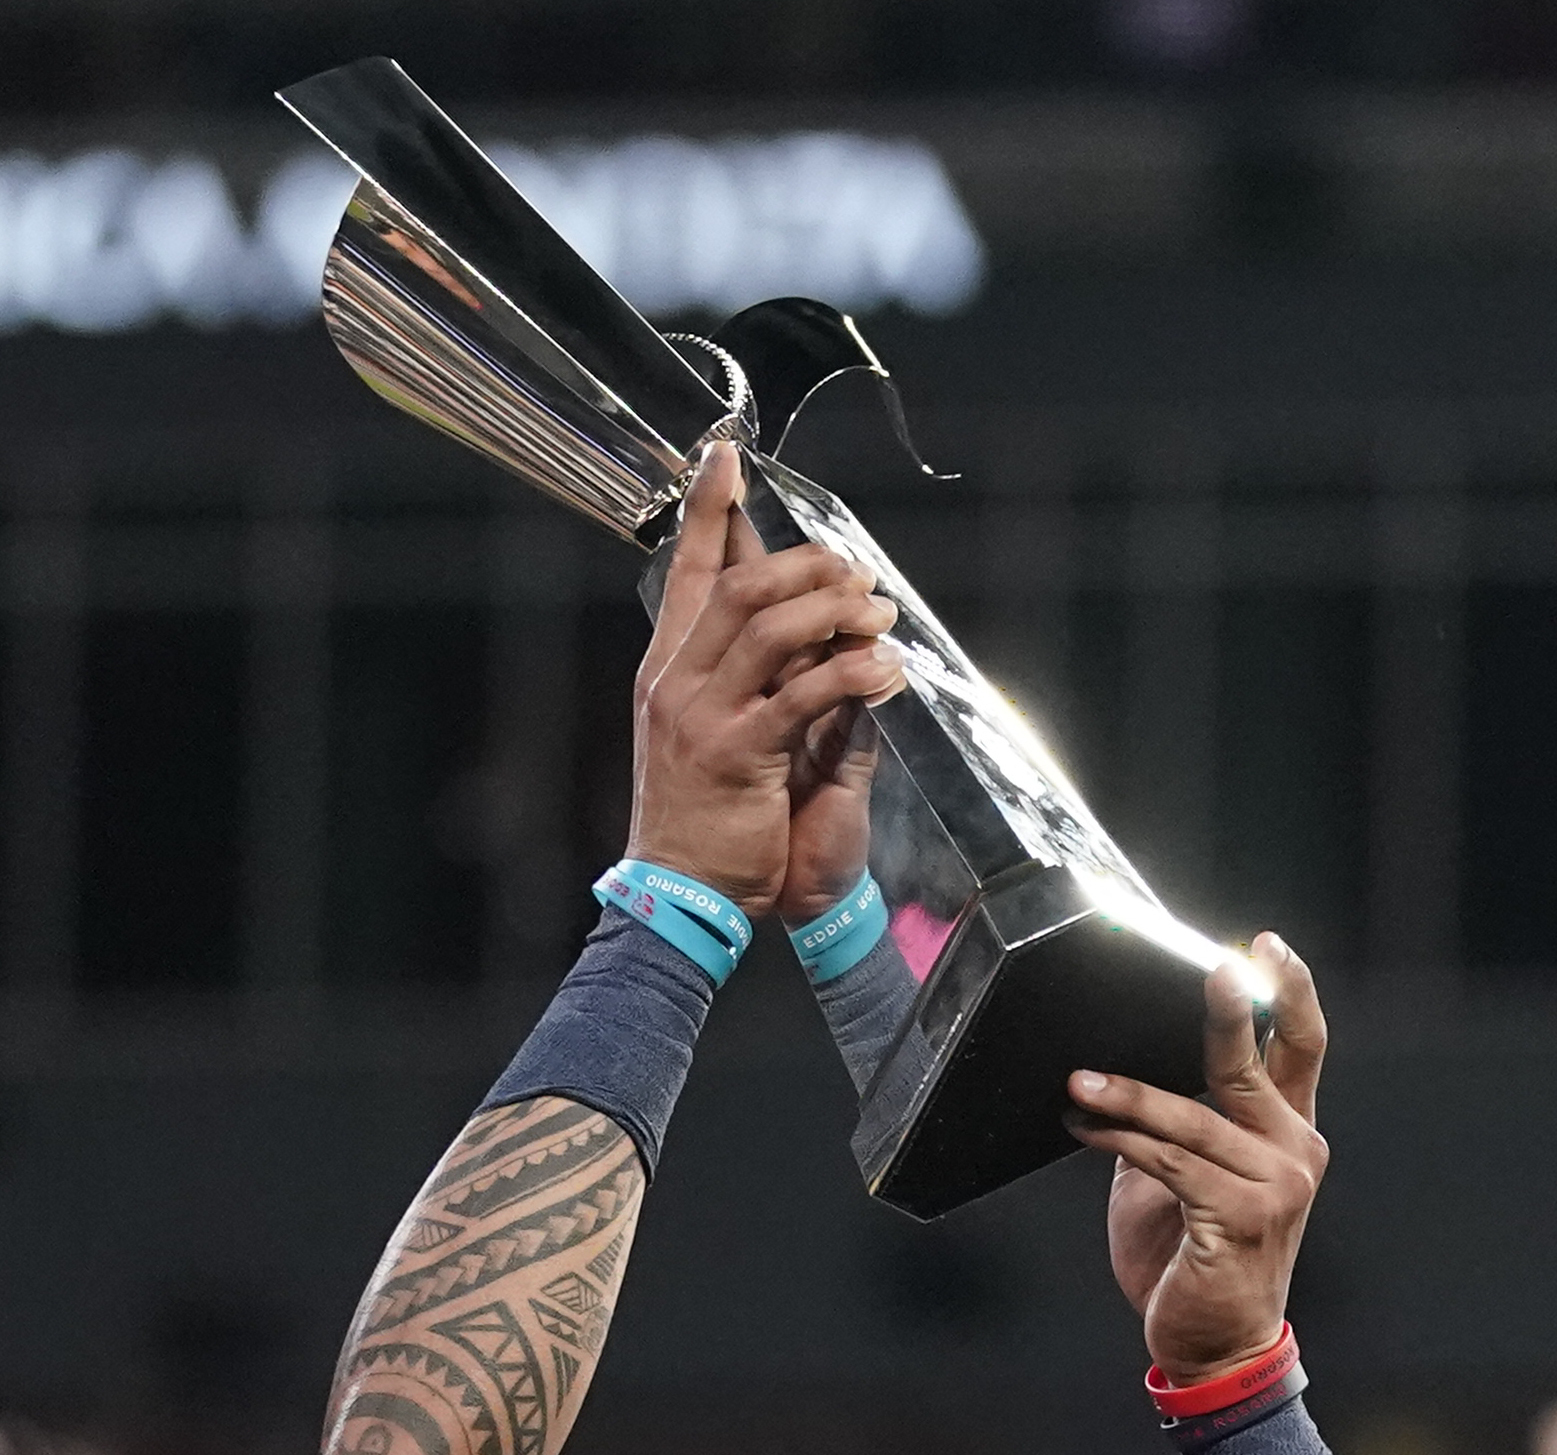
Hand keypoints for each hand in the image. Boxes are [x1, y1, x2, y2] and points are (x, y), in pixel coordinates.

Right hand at [624, 443, 905, 913]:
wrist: (686, 894)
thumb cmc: (715, 818)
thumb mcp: (732, 735)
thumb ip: (769, 680)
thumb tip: (824, 632)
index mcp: (669, 669)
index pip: (687, 571)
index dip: (710, 511)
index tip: (726, 458)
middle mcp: (676, 681)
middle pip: (741, 588)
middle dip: (806, 566)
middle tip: (857, 570)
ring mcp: (702, 715)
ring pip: (769, 629)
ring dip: (835, 612)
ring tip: (882, 615)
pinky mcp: (738, 754)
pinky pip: (804, 696)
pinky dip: (853, 675)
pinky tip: (888, 671)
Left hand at [1082, 937, 1327, 1381]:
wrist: (1212, 1346)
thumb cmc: (1193, 1259)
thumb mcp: (1183, 1177)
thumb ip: (1173, 1126)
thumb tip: (1118, 1070)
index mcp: (1287, 1136)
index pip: (1302, 1050)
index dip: (1291, 994)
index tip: (1268, 948)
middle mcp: (1294, 1153)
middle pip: (1258, 1066)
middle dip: (1229, 1013)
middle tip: (1210, 967)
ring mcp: (1275, 1185)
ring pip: (1193, 1118)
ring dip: (1125, 1096)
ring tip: (1077, 1084)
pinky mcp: (1241, 1216)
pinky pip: (1170, 1161)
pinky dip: (1121, 1139)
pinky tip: (1085, 1126)